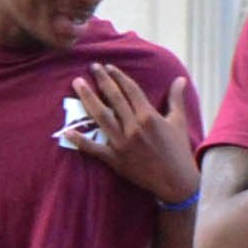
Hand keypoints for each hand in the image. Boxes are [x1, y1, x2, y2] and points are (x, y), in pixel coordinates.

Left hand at [74, 65, 198, 204]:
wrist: (175, 181)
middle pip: (114, 98)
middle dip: (102, 80)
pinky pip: (94, 148)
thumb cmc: (178, 150)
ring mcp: (122, 143)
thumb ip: (176, 99)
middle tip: (92, 66)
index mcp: (149, 116)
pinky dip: (80, 141)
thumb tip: (180, 79)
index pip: (130, 90)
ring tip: (77, 83)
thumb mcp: (179, 122)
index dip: (118, 76)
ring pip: (101, 116)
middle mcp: (133, 127)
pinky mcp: (115, 159)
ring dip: (88, 98)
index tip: (108, 67)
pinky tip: (66, 131)